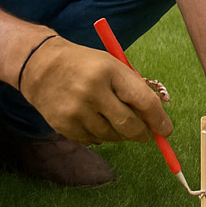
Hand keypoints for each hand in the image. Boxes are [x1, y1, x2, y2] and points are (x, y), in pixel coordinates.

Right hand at [19, 35, 172, 145]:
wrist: (40, 66)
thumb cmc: (85, 66)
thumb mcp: (111, 65)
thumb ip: (133, 89)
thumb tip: (156, 120)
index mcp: (110, 71)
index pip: (143, 101)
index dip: (158, 119)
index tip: (166, 130)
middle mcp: (93, 91)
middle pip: (129, 125)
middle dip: (143, 133)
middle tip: (146, 134)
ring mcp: (77, 110)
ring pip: (112, 136)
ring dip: (119, 134)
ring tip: (112, 119)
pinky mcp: (64, 125)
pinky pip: (93, 141)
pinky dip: (100, 136)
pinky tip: (93, 121)